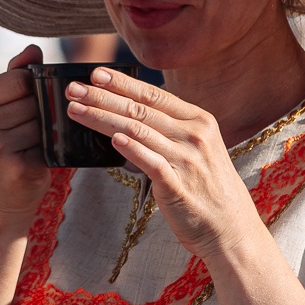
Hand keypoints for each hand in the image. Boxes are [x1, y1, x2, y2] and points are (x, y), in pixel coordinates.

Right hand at [0, 45, 50, 222]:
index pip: (22, 78)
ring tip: (30, 147)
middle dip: (41, 115)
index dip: (34, 91)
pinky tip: (36, 161)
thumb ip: (15, 76)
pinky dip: (51, 152)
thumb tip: (33, 48)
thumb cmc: (2, 146)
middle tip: (26, 135)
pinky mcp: (16, 167)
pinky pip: (51, 145)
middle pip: (36, 101)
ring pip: (46, 122)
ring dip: (48, 134)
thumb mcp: (0, 109)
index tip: (23, 110)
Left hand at [65, 68, 260, 261]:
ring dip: (102, 119)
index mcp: (199, 121)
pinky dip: (132, 149)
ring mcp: (186, 161)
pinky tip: (113, 140)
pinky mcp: (178, 186)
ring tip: (75, 110)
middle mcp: (194, 136)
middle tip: (73, 89)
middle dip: (102, 97)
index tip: (95, 73)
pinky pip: (151, 162)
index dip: (122, 83)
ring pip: (137, 131)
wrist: (231, 230)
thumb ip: (172, 128)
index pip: (154, 95)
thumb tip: (137, 110)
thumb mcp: (198, 148)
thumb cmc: (208, 189)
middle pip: (140, 110)